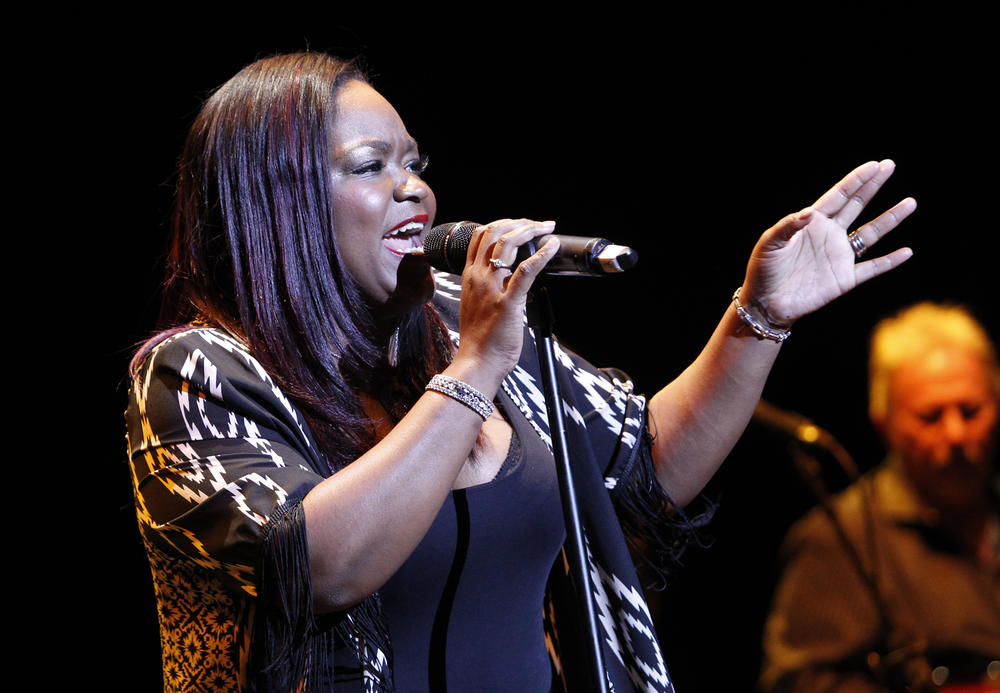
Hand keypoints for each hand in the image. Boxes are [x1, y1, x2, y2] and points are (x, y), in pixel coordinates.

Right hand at [453, 219, 559, 385]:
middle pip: (494, 233)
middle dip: (519, 222)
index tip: (520, 224)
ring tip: (546, 228)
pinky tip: (552, 246)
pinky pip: (526, 270)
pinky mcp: (508, 302)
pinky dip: (542, 254)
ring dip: (530, 230)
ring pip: (507, 244)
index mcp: (470, 276)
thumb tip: (508, 276)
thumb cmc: (480, 338)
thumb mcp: (476, 303)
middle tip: (538, 224)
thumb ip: (487, 286)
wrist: (477, 361)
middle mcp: (478, 277)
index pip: (480, 236)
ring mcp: (491, 288)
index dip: (502, 223)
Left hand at [741, 160, 915, 325]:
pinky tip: (906, 251)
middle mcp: (829, 235)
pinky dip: (889, 261)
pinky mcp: (844, 279)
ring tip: (910, 202)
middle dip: (873, 186)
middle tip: (891, 165)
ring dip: (890, 219)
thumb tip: (809, 212)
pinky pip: (872, 268)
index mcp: (812, 223)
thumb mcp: (768, 244)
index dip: (856, 180)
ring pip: (871, 234)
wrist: (765, 303)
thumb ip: (787, 226)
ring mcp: (839, 256)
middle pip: (857, 206)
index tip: (875, 165)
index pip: (838, 196)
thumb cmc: (763, 270)